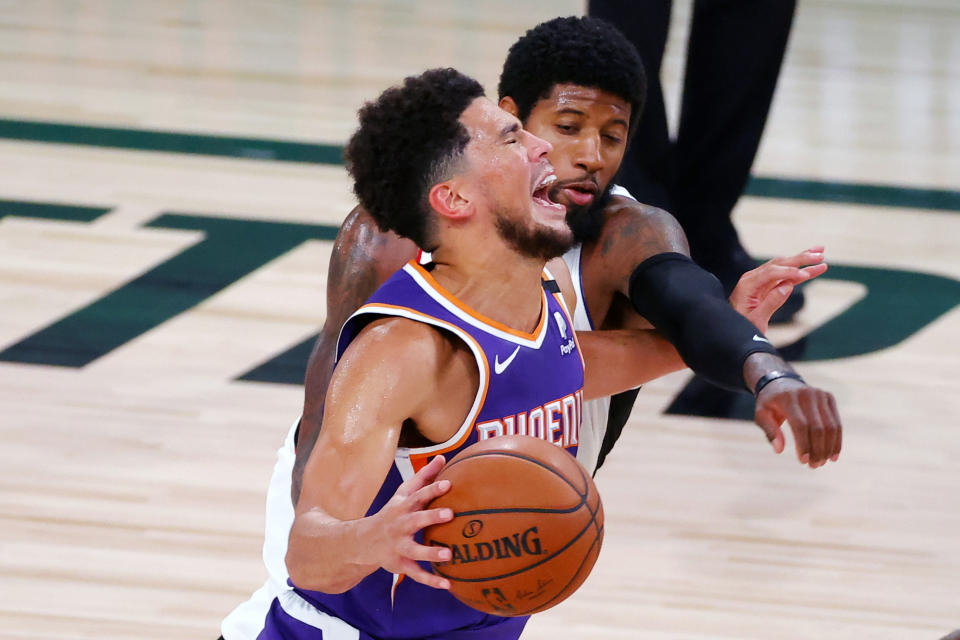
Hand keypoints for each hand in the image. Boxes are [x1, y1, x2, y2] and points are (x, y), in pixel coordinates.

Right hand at [369, 454, 453, 588]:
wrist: (364, 541)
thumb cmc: (393, 512)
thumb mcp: (404, 493)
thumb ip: (424, 476)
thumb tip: (442, 457)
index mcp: (403, 507)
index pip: (419, 495)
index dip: (432, 489)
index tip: (448, 484)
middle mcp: (400, 526)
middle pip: (416, 520)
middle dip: (431, 517)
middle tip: (450, 514)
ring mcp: (399, 546)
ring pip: (415, 551)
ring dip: (430, 553)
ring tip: (449, 554)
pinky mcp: (400, 564)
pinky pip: (416, 574)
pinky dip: (431, 581)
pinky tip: (447, 584)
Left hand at [729, 247, 827, 332]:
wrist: (731, 331)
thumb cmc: (742, 327)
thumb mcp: (756, 320)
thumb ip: (771, 302)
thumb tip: (787, 286)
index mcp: (747, 284)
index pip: (771, 272)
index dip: (789, 272)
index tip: (805, 275)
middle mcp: (753, 278)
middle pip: (779, 264)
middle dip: (800, 258)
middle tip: (819, 255)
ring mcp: (760, 280)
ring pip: (784, 266)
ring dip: (802, 260)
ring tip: (820, 252)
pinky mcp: (767, 286)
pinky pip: (785, 276)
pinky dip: (800, 271)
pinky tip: (812, 267)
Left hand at [754, 377, 841, 467]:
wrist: (781, 381)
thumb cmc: (769, 403)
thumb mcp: (761, 414)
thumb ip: (769, 431)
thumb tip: (779, 450)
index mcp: (788, 398)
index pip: (801, 425)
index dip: (804, 444)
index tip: (803, 461)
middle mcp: (807, 394)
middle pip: (818, 428)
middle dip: (818, 450)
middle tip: (813, 466)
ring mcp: (820, 394)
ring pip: (830, 426)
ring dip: (828, 448)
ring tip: (822, 463)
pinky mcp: (829, 397)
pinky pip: (836, 422)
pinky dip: (836, 440)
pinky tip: (833, 455)